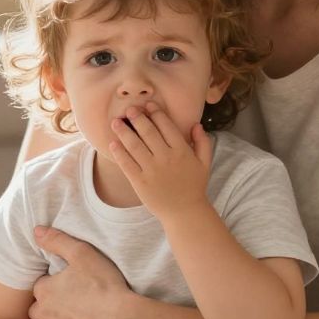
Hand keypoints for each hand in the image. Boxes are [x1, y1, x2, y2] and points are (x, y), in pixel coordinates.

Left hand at [30, 226, 128, 318]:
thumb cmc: (104, 286)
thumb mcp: (82, 254)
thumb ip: (57, 241)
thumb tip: (35, 231)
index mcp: (44, 290)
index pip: (40, 287)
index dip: (53, 286)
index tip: (68, 287)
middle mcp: (42, 314)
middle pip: (37, 310)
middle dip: (48, 308)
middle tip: (69, 306)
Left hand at [107, 101, 212, 219]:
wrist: (185, 213)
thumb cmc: (194, 186)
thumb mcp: (204, 163)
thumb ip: (203, 142)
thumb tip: (196, 124)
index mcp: (182, 151)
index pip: (166, 126)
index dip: (156, 113)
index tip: (147, 105)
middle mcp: (166, 158)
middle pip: (148, 132)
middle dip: (137, 118)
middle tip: (129, 109)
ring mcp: (152, 171)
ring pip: (135, 146)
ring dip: (123, 132)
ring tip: (115, 122)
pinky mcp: (140, 183)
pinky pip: (127, 164)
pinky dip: (119, 153)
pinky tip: (113, 143)